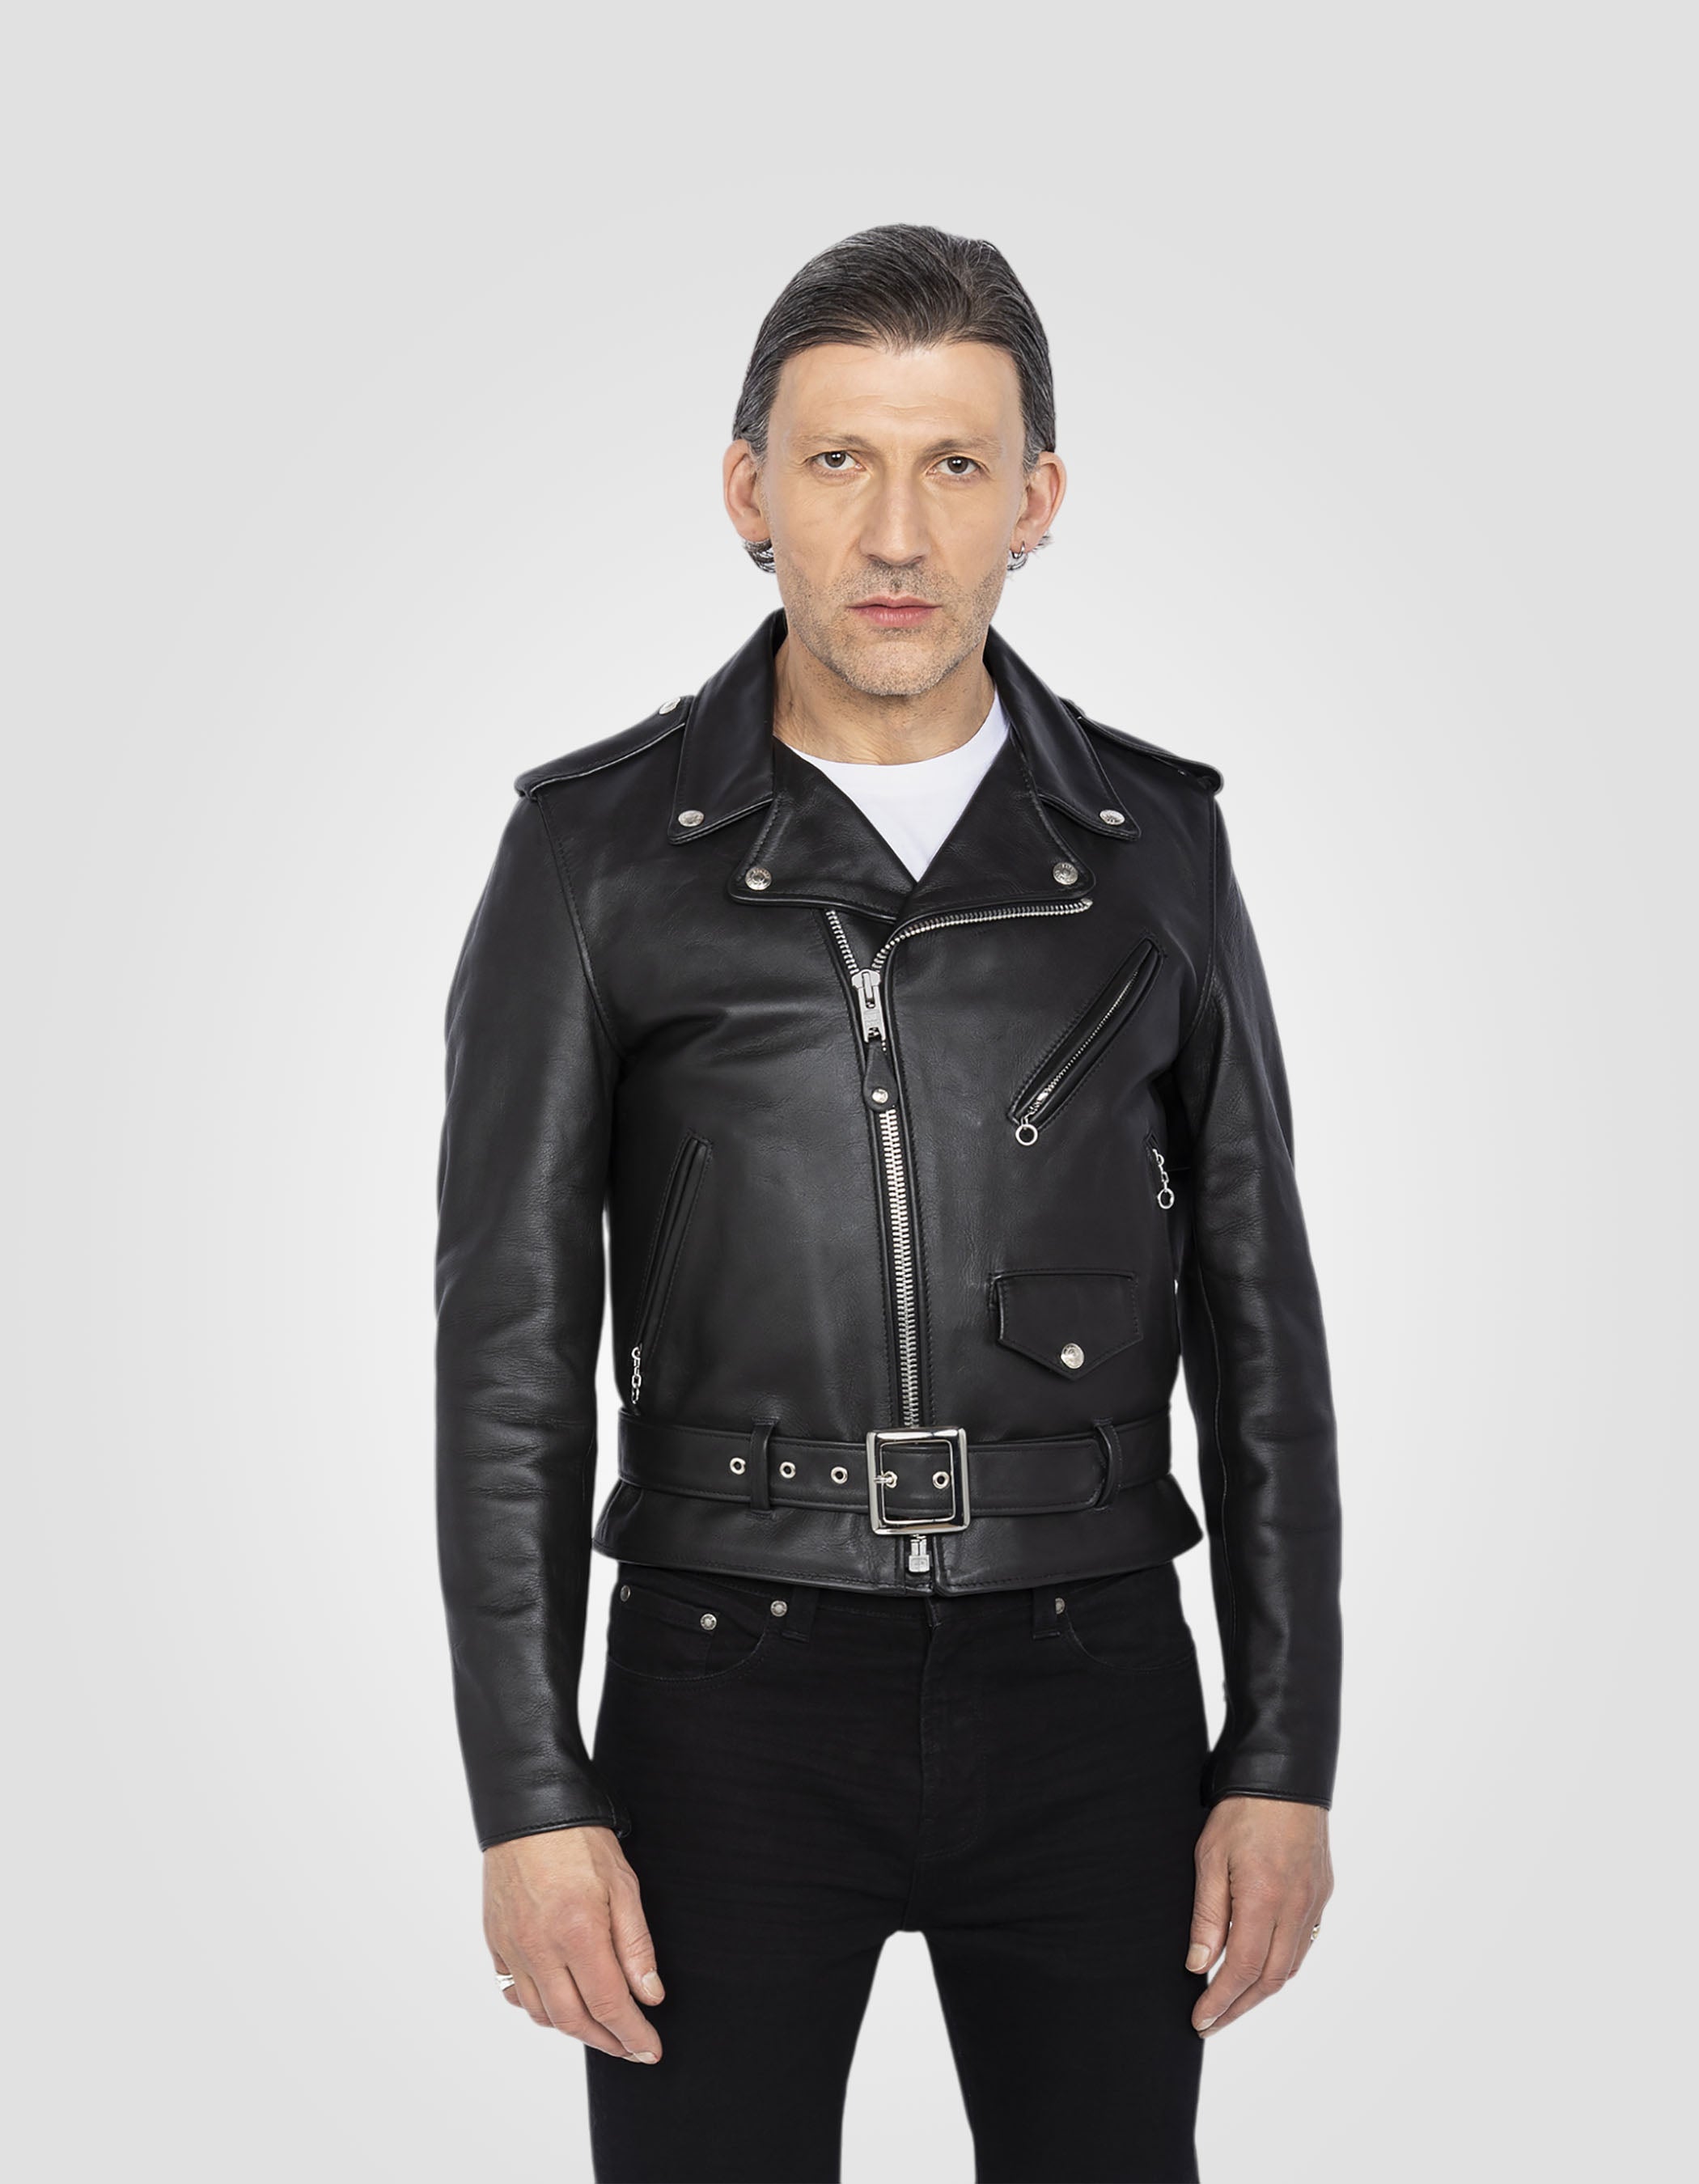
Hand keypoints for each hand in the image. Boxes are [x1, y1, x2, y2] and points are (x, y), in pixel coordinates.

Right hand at [484, 1825, 666, 2062]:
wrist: (529, 1809)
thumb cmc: (580, 1840)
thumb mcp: (623, 1885)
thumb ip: (636, 1945)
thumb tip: (649, 1996)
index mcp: (578, 1932)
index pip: (609, 2005)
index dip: (633, 2035)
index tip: (650, 2050)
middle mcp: (540, 1948)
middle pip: (573, 2020)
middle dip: (606, 2042)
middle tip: (630, 2046)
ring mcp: (513, 1947)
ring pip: (541, 2013)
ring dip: (573, 2029)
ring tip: (600, 2027)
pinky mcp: (495, 1941)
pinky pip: (513, 1992)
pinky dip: (537, 2007)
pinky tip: (557, 2003)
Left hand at [1186, 1795, 1332, 2037]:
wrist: (1286, 1777)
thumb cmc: (1242, 1812)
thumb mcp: (1209, 1857)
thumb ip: (1207, 1915)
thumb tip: (1199, 1965)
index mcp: (1264, 1899)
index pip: (1243, 1969)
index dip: (1221, 2001)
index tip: (1200, 2020)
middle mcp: (1296, 1908)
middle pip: (1270, 1979)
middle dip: (1239, 2007)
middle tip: (1211, 2022)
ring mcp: (1313, 1903)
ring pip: (1290, 1967)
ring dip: (1261, 1991)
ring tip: (1232, 2002)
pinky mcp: (1321, 1894)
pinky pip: (1303, 1944)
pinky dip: (1281, 1966)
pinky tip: (1262, 1967)